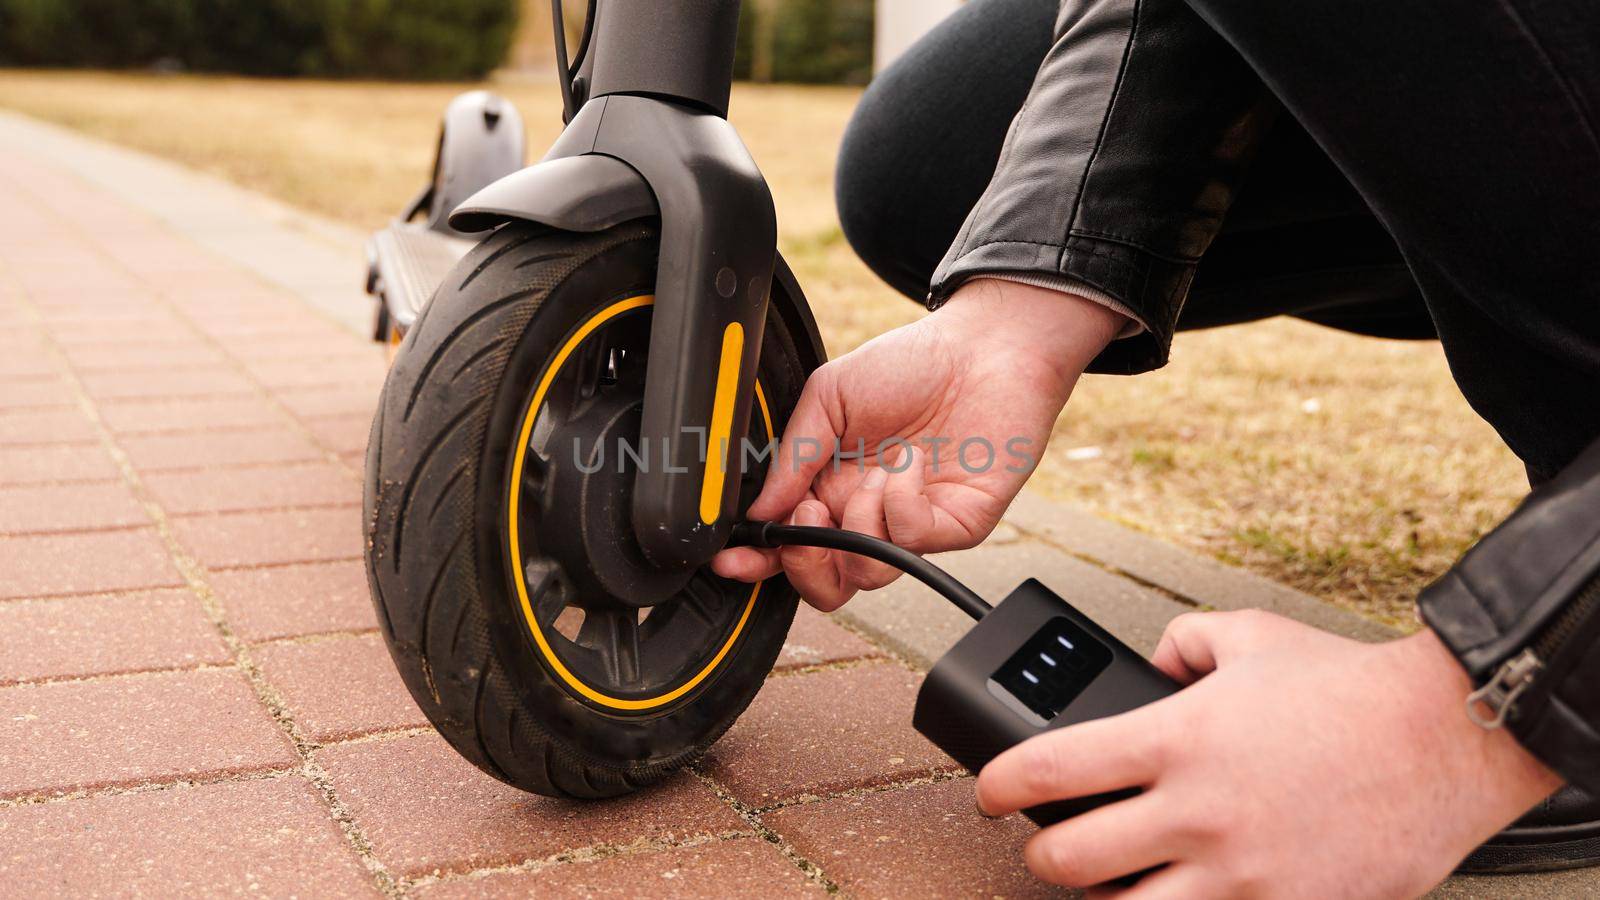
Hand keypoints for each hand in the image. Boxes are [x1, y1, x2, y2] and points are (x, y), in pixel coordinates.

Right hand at [712, 278, 1124, 609]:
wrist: (985, 348)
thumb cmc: (912, 365)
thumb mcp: (829, 395)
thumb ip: (792, 453)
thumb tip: (759, 508)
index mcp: (829, 487)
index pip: (788, 546)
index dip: (758, 560)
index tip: (732, 557)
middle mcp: (867, 514)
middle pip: (824, 584)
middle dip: (803, 563)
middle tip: (805, 518)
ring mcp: (911, 525)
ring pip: (865, 575)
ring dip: (856, 524)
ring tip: (870, 475)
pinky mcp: (954, 526)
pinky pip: (910, 542)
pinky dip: (899, 502)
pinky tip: (909, 464)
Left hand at [976, 612, 1561, 897]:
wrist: (1447, 738)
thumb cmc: (1348, 688)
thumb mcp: (1246, 634)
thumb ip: (1180, 643)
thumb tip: (1151, 664)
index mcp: (1175, 736)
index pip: (1050, 769)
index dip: (999, 785)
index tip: (988, 794)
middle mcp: (1197, 810)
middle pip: (1070, 858)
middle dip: (1040, 854)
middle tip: (1043, 841)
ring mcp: (1240, 872)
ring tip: (1107, 882)